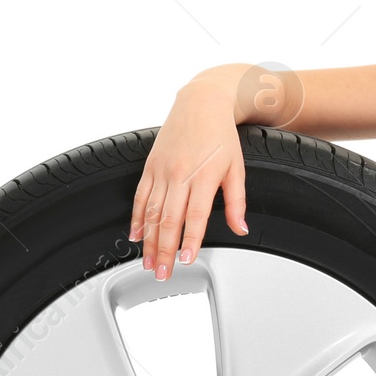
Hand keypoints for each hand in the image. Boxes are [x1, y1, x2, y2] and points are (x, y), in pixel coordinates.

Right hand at [130, 73, 248, 279]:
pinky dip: (136, 218)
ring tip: (148, 262)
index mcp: (203, 176)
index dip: (190, 241)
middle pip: (168, 220)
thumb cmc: (221, 134)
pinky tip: (135, 235)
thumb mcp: (237, 168)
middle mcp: (179, 174)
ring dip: (148, 240)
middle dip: (164, 250)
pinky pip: (139, 196)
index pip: (195, 217)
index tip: (186, 260)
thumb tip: (240, 228)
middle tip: (162, 273)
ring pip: (150, 212)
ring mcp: (162, 170)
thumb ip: (236, 202)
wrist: (201, 102)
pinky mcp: (150, 166)